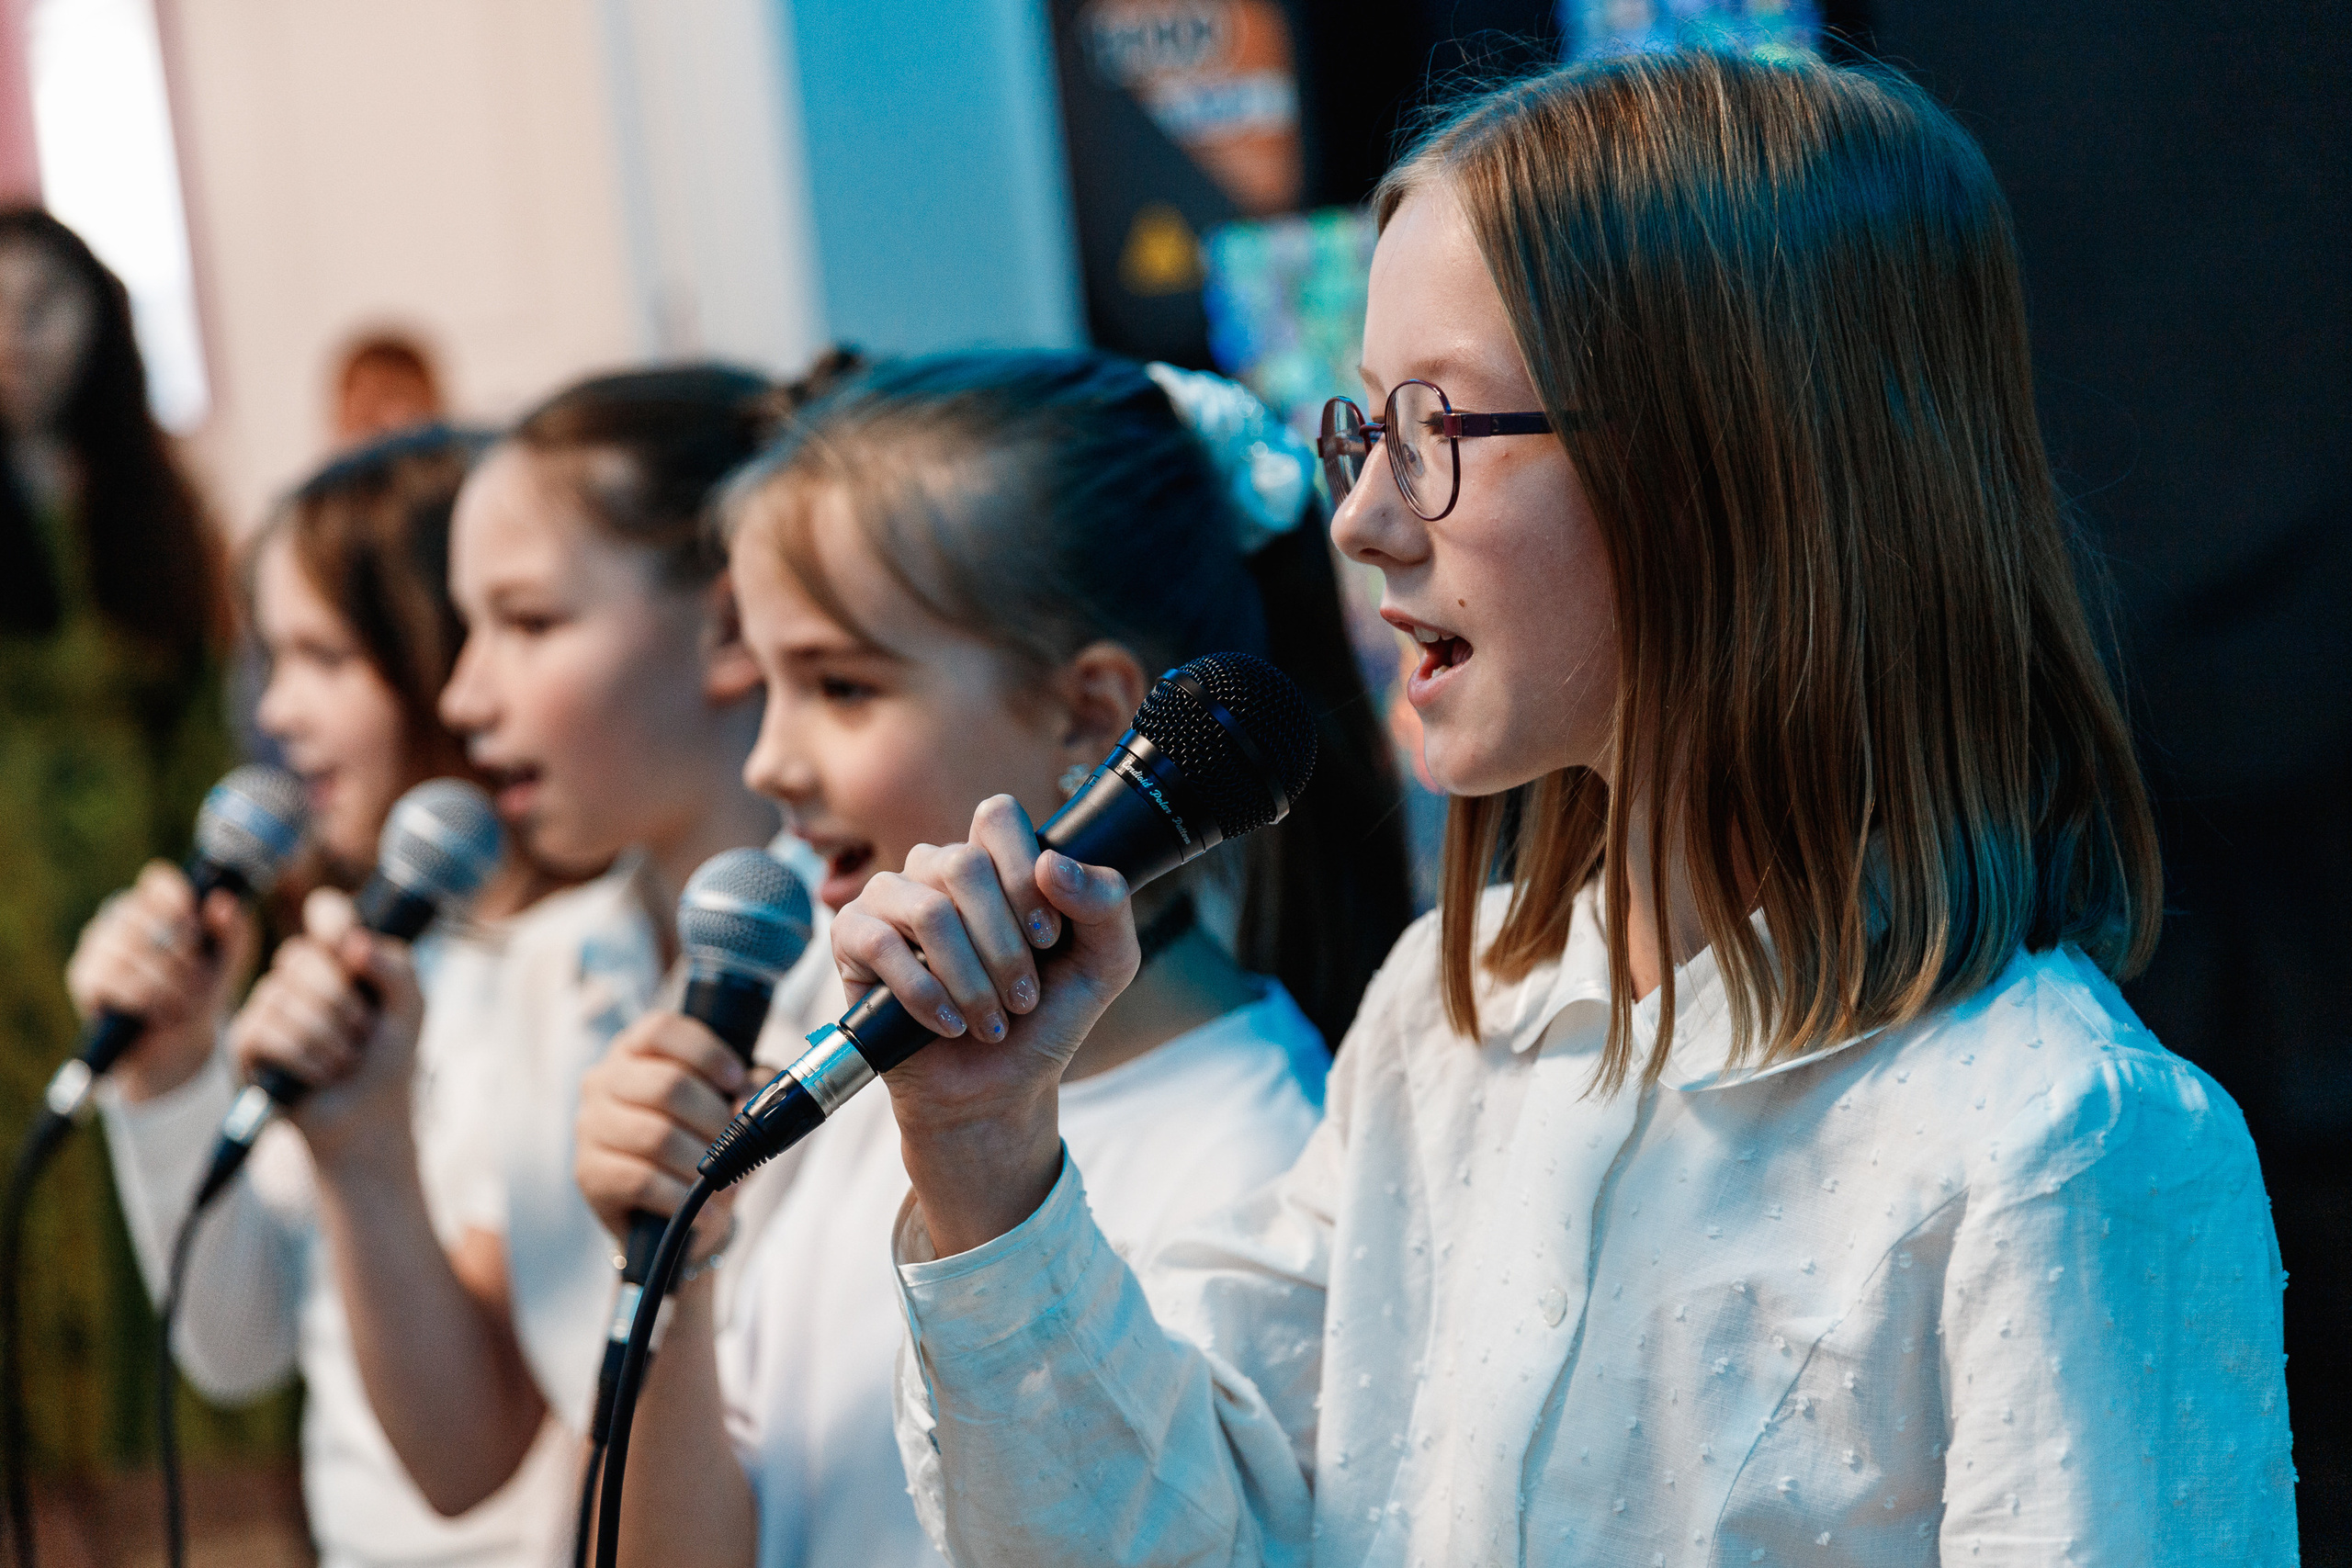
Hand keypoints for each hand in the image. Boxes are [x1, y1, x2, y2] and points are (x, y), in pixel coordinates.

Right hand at [65, 861, 254, 1101]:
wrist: (179, 1041)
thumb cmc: (204, 989)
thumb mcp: (230, 961)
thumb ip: (235, 929)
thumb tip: (221, 900)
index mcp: (158, 905)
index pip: (158, 881)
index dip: (176, 896)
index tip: (195, 921)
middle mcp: (122, 918)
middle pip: (145, 916)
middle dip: (180, 954)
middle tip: (197, 980)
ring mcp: (98, 945)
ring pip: (130, 950)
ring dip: (166, 981)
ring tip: (183, 1001)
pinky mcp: (84, 976)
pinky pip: (110, 978)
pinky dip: (142, 998)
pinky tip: (157, 1011)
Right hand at [226, 888, 421, 1166]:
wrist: (369, 1117)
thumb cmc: (387, 1060)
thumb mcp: (410, 1010)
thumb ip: (396, 969)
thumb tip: (353, 942)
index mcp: (339, 957)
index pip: (326, 911)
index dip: (331, 919)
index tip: (346, 942)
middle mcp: (298, 974)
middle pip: (300, 956)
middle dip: (341, 1001)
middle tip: (363, 1033)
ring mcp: (267, 1005)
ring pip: (283, 998)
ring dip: (328, 1038)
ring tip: (345, 1060)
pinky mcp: (245, 1042)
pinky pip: (265, 1032)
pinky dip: (305, 1058)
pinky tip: (321, 1074)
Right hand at [574, 1011, 748, 1253]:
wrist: (674, 1210)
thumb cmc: (704, 1141)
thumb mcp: (734, 1104)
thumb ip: (753, 1086)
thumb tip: (752, 1098)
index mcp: (635, 1049)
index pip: (661, 1030)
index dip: (708, 1054)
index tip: (739, 1084)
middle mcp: (604, 1080)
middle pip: (666, 1086)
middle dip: (715, 1119)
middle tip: (739, 1146)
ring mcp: (590, 1126)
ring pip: (656, 1136)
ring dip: (704, 1164)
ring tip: (728, 1184)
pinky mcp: (588, 1173)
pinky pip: (640, 1181)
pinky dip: (684, 1198)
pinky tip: (709, 1212)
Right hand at [830, 794, 1138, 1254]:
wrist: (996, 1090)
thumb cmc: (1045, 1019)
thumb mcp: (1105, 964)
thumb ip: (1107, 904)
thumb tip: (1052, 863)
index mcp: (995, 861)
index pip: (997, 817)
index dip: (1025, 876)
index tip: (1048, 939)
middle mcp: (939, 868)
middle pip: (965, 865)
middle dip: (1005, 946)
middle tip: (1023, 998)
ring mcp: (891, 898)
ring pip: (929, 910)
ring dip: (971, 979)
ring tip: (990, 1021)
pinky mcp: (852, 938)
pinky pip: (879, 943)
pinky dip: (924, 994)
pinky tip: (947, 1026)